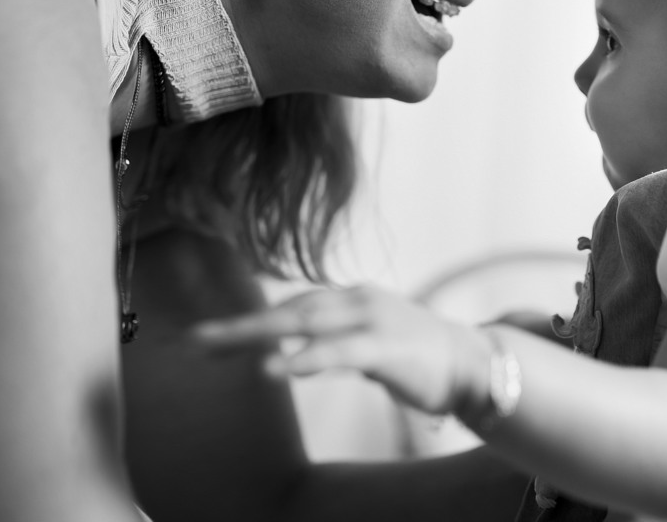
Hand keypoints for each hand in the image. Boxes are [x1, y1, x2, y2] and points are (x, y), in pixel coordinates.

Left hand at [193, 285, 490, 415]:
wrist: (473, 361)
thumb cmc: (416, 354)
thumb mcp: (367, 340)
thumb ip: (331, 338)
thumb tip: (291, 345)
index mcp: (350, 297)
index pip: (292, 305)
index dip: (251, 319)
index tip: (211, 336)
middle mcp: (356, 299)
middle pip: (287, 310)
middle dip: (239, 325)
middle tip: (194, 340)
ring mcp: (372, 320)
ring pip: (305, 323)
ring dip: (258, 334)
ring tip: (218, 346)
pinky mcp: (387, 347)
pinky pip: (340, 351)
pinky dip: (307, 357)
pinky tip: (278, 368)